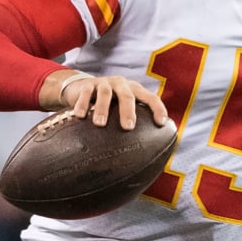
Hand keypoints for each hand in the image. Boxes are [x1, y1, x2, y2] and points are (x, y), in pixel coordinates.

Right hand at [43, 70, 167, 128]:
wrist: (82, 88)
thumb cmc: (110, 106)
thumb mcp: (123, 110)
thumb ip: (133, 124)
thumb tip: (147, 157)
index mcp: (135, 90)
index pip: (150, 97)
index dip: (157, 108)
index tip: (161, 123)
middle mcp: (121, 84)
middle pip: (127, 96)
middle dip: (128, 111)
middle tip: (128, 127)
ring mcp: (104, 83)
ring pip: (105, 93)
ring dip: (103, 108)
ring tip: (100, 124)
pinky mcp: (87, 85)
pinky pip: (85, 93)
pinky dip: (82, 104)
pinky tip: (80, 116)